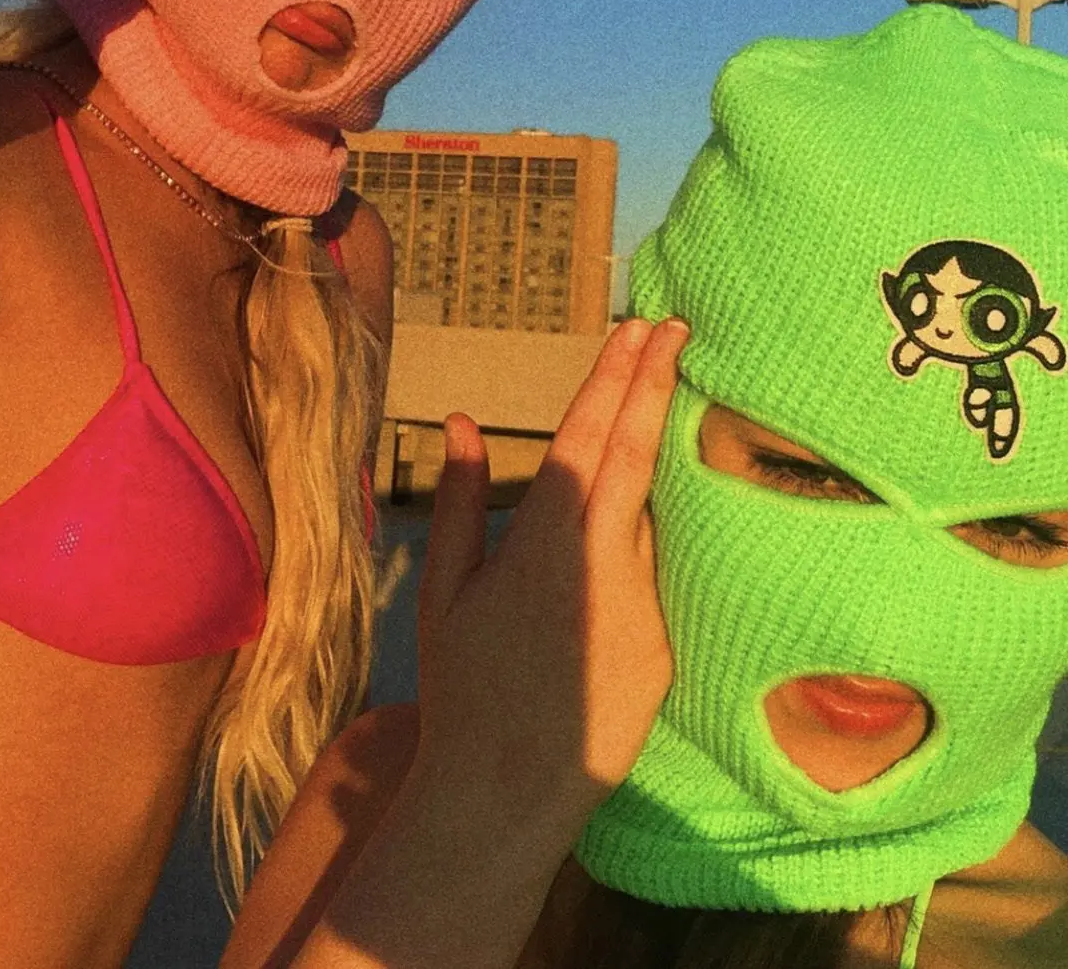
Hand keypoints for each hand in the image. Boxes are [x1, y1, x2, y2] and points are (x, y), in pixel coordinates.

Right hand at [412, 318, 687, 844]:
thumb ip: (461, 499)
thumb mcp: (445, 590)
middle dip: (656, 382)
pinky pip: (652, 575)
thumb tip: (457, 421)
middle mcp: (604, 563)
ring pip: (649, 517)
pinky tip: (628, 536)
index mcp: (545, 541)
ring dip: (652, 461)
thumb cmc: (464, 686)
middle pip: (640, 452)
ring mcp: (643, 605)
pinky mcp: (665, 646)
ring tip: (659, 404)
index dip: (618, 377)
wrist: (506, 792)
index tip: (639, 328)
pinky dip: (641, 542)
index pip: (591, 436)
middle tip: (674, 327)